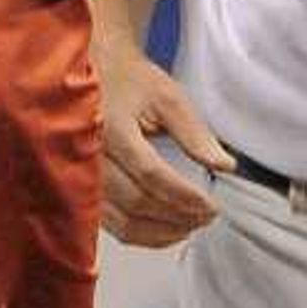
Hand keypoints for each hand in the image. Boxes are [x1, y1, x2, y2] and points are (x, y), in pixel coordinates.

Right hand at [94, 27, 234, 246]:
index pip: (151, 174)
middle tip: (207, 217)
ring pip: (121, 222)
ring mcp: (83, 176)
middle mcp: (90, 156)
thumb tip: (224, 165)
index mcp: (112, 127)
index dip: (184, 196)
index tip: (211, 206)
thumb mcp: (167, 97)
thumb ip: (195, 134)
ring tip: (191, 225)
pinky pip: (110, 225)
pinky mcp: (82, 191)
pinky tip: (165, 229)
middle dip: (178, 217)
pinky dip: (141, 234)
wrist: (93, 74)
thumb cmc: (128, 82)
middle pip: (136, 203)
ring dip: (161, 232)